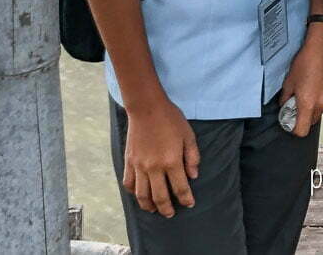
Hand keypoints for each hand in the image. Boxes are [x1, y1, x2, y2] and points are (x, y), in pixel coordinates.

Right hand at [122, 97, 199, 216]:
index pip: (180, 188)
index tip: (189, 204)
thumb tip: (193, 176)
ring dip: (149, 206)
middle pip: (160, 196)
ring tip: (155, 210)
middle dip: (167, 208)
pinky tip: (139, 195)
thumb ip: (192, 157)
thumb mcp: (188, 135)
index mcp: (171, 161)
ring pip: (142, 195)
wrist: (147, 108)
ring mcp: (139, 166)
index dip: (185, 199)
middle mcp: (154, 167)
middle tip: (171, 214)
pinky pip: (129, 184)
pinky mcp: (129, 162)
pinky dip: (133, 193)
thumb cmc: (170, 119)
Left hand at [279, 25, 322, 137]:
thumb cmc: (305, 61)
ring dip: (314, 105)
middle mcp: (322, 103)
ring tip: (310, 88)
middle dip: (304, 116)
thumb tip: (285, 106)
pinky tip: (319, 83)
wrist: (322, 46)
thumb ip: (285, 99)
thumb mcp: (288, 81)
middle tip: (298, 102)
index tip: (291, 122)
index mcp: (307, 103)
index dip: (294, 129)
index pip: (302, 130)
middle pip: (312, 121)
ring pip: (321, 110)